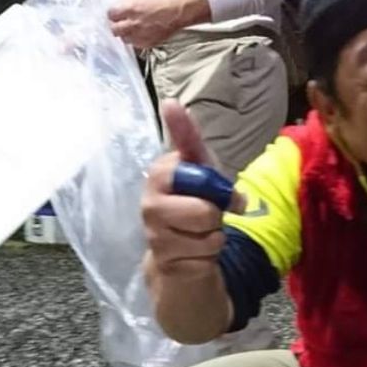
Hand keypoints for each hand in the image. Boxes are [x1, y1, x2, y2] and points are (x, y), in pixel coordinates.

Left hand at [108, 0, 209, 48]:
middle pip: (115, 30)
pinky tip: (141, 34)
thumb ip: (126, 2)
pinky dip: (137, 41)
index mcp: (129, 8)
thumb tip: (119, 8)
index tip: (115, 14)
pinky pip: (137, 45)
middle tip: (120, 24)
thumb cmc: (162, 0)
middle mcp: (133, 24)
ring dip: (126, 35)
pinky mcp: (149, 44)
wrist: (178, 9)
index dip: (113, 14)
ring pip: (125, 40)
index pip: (111, 15)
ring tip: (132, 30)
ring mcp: (141, 35)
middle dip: (116, 26)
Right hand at [142, 102, 243, 282]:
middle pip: (204, 209)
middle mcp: (150, 204)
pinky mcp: (165, 264)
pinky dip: (211, 255)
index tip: (217, 190)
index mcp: (159, 175)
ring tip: (201, 234)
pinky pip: (207, 256)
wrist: (180, 255)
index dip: (212, 183)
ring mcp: (155, 236)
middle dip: (217, 214)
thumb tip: (170, 103)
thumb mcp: (200, 168)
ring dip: (215, 236)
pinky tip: (196, 252)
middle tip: (210, 214)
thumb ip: (189, 138)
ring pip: (208, 234)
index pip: (184, 171)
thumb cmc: (192, 204)